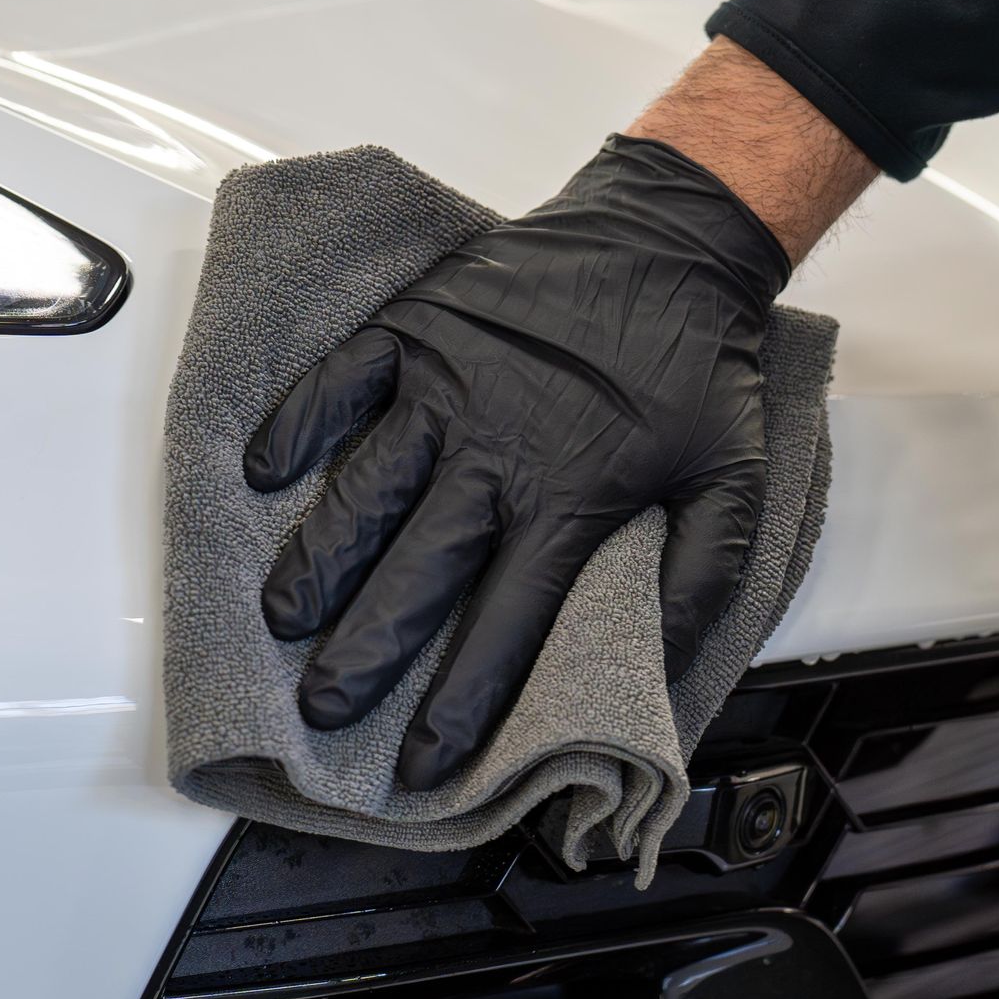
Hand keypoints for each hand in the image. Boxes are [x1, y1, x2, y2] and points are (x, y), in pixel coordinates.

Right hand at [243, 135, 789, 789]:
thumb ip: (700, 583)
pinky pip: (338, 382)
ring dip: (316, 561)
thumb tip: (666, 672)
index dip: (460, 703)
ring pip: (361, 490)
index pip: (503, 625)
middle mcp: (494, 451)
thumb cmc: (699, 360)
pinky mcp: (419, 327)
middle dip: (363, 654)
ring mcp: (445, 384)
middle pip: (413, 574)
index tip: (424, 762)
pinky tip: (264, 472)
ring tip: (282, 619)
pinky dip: (295, 426)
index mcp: (570, 499)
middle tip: (323, 709)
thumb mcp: (735, 482)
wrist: (674, 236)